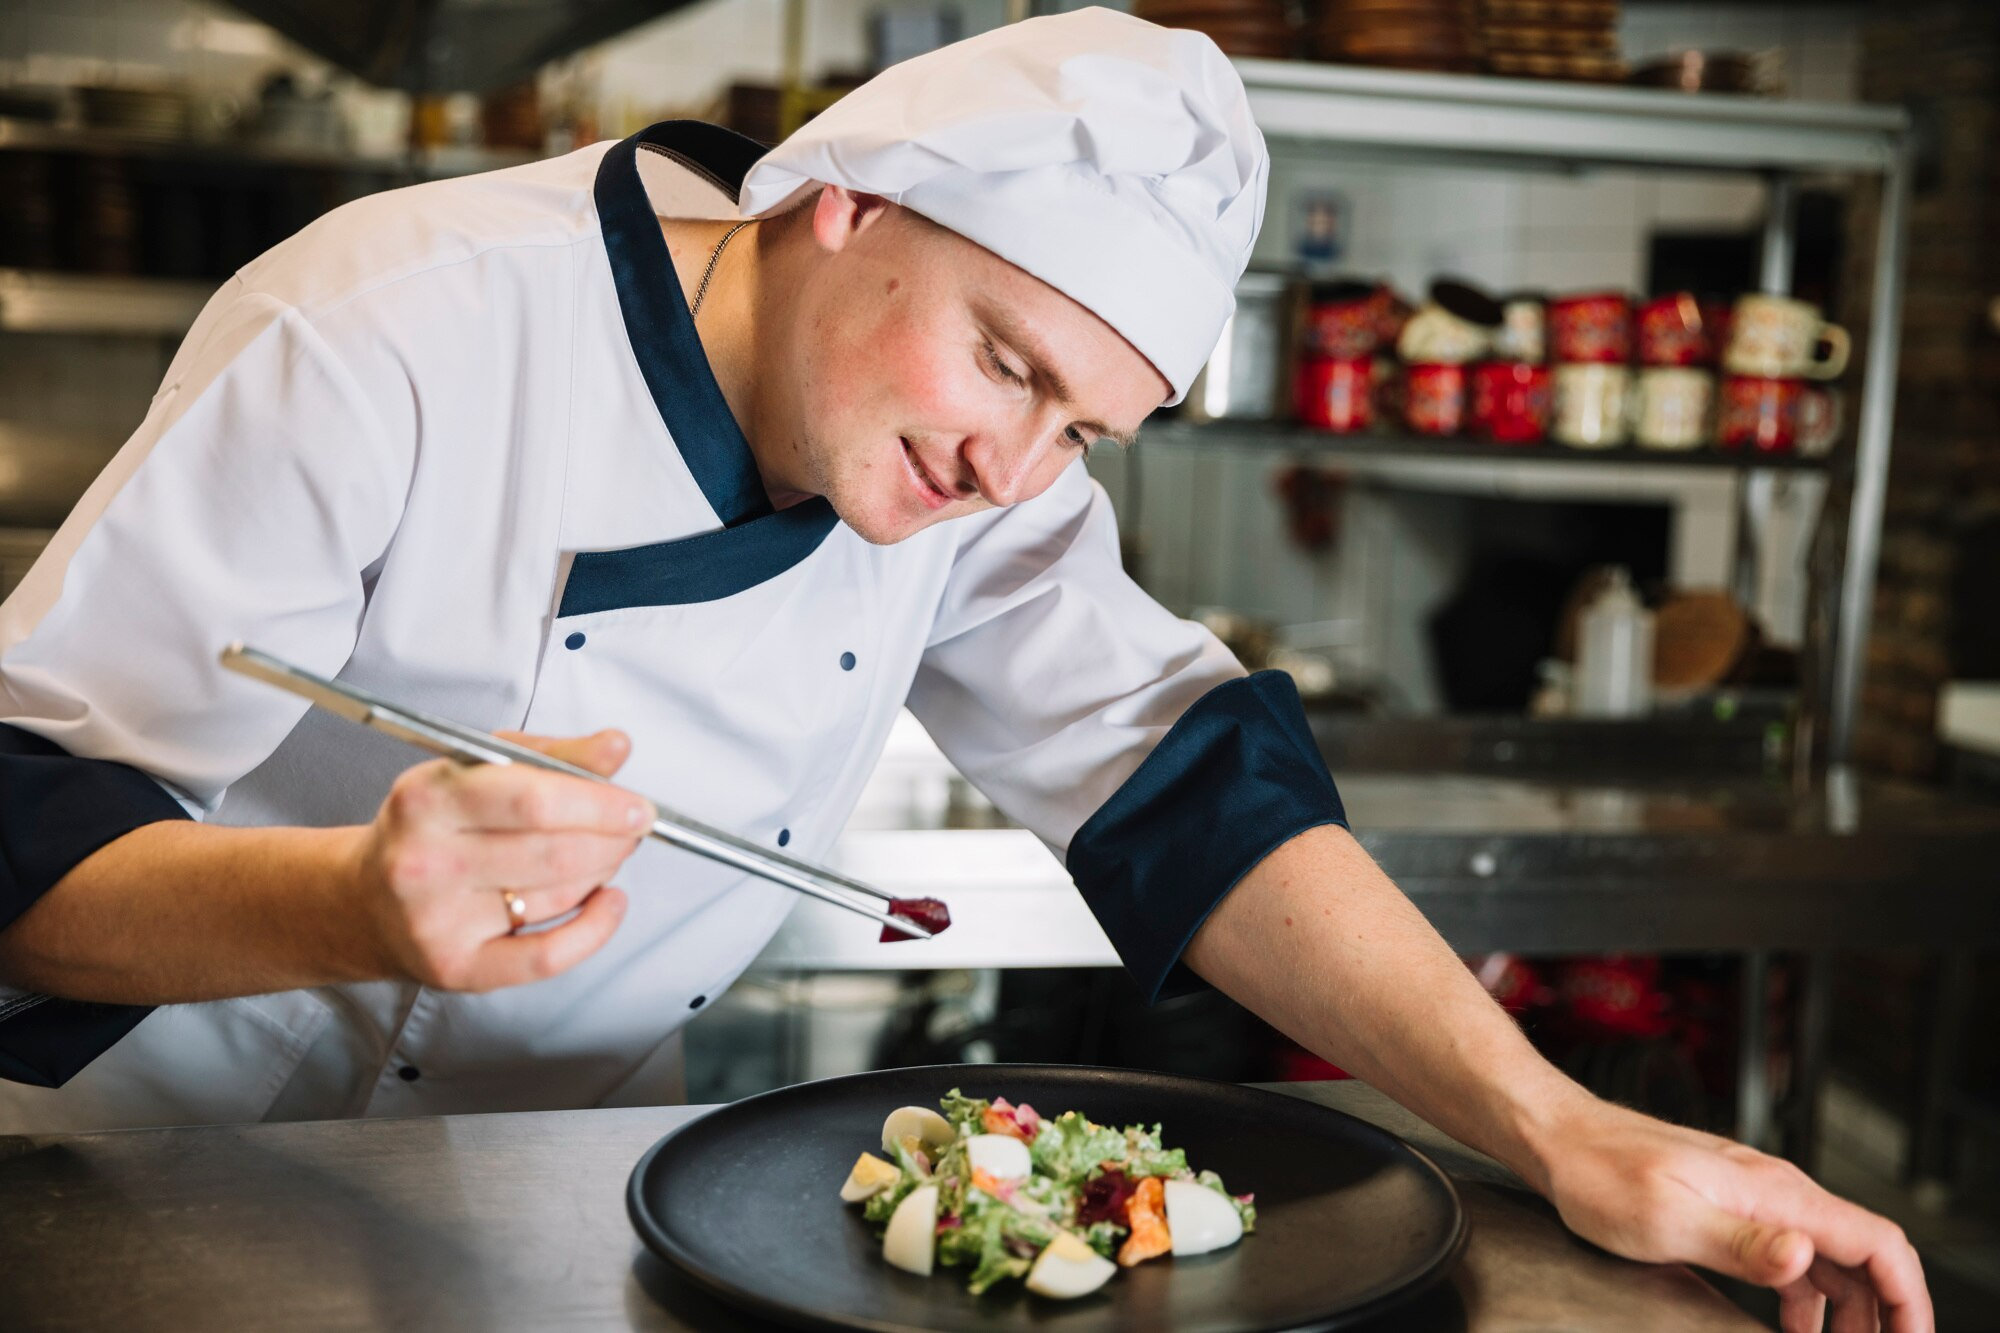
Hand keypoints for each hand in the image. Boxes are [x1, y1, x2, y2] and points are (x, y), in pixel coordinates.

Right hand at [354, 729, 650, 991]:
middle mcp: (425, 861)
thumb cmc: (430, 829)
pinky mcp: (456, 967)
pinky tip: (609, 903)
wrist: (362, 902)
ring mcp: (437, 920)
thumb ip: (550, 756)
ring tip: (609, 853)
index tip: (638, 806)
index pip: (532, 799)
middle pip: (553, 851)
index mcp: (426, 799)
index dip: (600, 803)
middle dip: (612, 839)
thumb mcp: (474, 772)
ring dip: (603, 871)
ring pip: (556, 895)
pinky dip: (594, 930)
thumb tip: (615, 746)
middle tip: (634, 829)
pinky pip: (546, 956)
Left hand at [1537, 1096, 1931, 1331]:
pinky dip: (1805, 1297)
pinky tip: (1793, 1325)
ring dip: (1846, 1310)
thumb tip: (1803, 1258)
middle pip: (1864, 1255)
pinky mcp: (1728, 1207)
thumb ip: (1741, 1243)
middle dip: (1883, 1312)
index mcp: (1774, 1191)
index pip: (1877, 1241)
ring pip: (1829, 1259)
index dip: (1908, 1298)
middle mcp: (1774, 1190)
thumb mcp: (1666, 1218)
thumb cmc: (1599, 1171)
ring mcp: (1753, 1197)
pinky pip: (1789, 1256)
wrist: (1558, 1138)